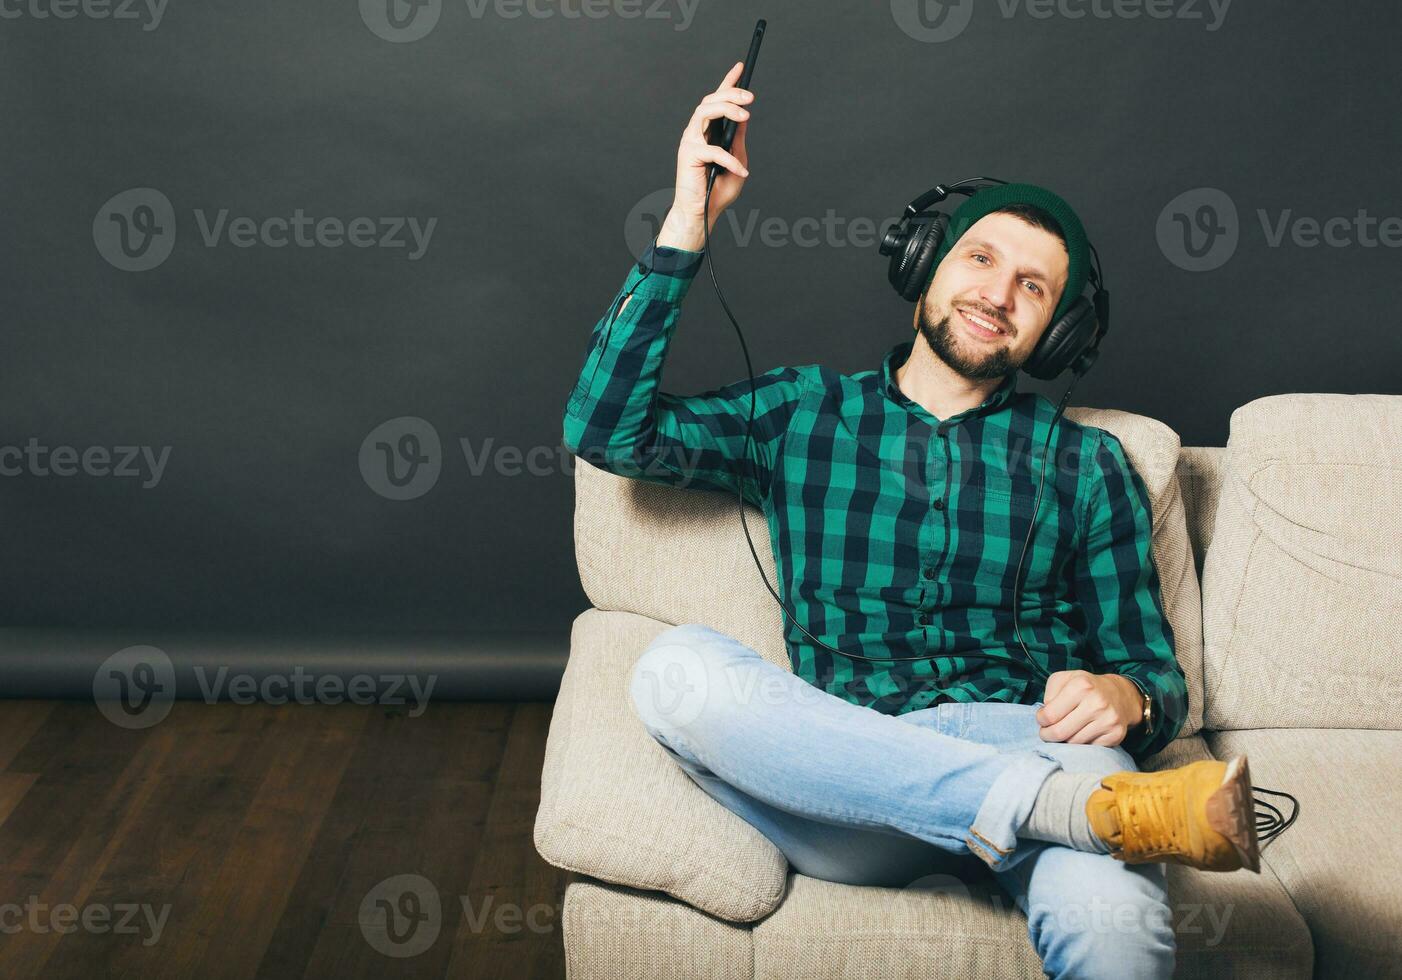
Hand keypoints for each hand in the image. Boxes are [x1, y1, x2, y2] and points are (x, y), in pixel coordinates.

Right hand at [658, 61, 753, 250]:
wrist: (702, 213)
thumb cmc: (718, 189)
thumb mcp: (737, 160)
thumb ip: (737, 139)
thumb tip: (743, 117)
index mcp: (708, 131)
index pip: (717, 100)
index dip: (728, 82)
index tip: (741, 67)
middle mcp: (697, 132)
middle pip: (710, 100)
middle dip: (731, 93)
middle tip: (751, 98)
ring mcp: (690, 141)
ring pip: (705, 111)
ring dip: (726, 109)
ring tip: (746, 116)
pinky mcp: (688, 155)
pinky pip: (712, 149)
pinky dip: (730, 159)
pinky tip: (741, 171)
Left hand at [1036, 671, 1142, 746]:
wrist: (1120, 694)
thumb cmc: (1086, 687)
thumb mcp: (1064, 679)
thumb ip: (1049, 694)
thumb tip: (1045, 716)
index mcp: (1081, 686)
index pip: (1049, 715)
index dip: (1041, 720)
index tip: (1043, 719)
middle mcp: (1097, 703)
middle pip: (1060, 732)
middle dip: (1048, 735)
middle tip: (1047, 732)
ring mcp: (1108, 720)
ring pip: (1073, 743)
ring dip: (1064, 740)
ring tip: (1065, 730)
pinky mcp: (1116, 734)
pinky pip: (1089, 748)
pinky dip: (1081, 744)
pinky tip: (1081, 733)